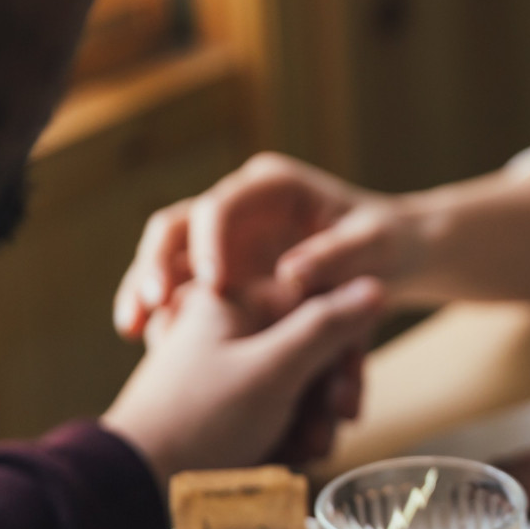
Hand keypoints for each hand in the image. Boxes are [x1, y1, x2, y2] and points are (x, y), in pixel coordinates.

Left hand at [102, 277, 383, 483]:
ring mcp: (226, 366)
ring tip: (302, 452)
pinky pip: (275, 408)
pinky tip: (285, 457)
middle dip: (325, 397)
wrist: (138, 481)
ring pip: (297, 384)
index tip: (344, 394)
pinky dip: (287, 433)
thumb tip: (373, 285)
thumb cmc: (200, 420)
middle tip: (328, 431)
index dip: (340, 350)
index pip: (316, 304)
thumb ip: (326, 327)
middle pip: (310, 348)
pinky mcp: (225, 402)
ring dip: (310, 421)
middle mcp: (230, 326)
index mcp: (233, 299)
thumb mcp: (273, 369)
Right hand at [113, 153, 423, 340]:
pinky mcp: (222, 270)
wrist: (396, 257)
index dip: (210, 242)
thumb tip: (292, 274)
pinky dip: (162, 311)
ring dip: (145, 288)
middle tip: (151, 304)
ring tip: (133, 328)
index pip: (222, 204)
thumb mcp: (375, 247)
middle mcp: (240, 205)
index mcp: (272, 187)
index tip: (212, 283)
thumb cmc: (390, 244)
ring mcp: (226, 238)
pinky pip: (179, 287)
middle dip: (157, 262)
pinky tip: (147, 341)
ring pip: (167, 256)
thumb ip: (337, 256)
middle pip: (177, 225)